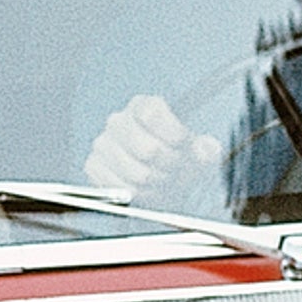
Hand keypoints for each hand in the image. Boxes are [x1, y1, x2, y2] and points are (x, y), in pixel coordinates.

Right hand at [86, 93, 223, 203]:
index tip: (184, 146)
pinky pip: (118, 186)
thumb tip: (206, 149)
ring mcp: (103, 143)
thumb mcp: (201, 153)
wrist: (161, 183)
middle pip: (148, 149)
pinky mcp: (94, 165)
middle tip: (175, 172)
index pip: (154, 114)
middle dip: (169, 167)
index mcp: (145, 106)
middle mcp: (119, 121)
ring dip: (156, 184)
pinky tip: (144, 190)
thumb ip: (207, 149)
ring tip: (162, 182)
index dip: (174, 135)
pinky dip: (136, 194)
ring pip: (137, 173)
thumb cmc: (179, 162)